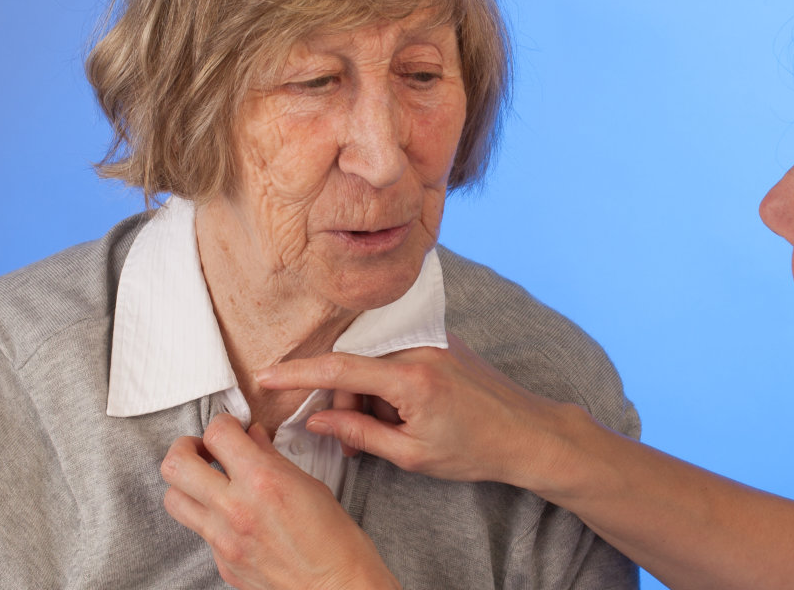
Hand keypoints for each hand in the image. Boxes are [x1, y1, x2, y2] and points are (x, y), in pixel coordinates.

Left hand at [161, 414, 399, 589]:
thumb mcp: (310, 486)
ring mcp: (223, 540)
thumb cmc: (336, 541)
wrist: (338, 588)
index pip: (217, 434)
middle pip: (175, 465)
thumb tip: (253, 438)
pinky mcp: (222, 563)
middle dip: (186, 448)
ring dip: (186, 485)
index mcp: (262, 481)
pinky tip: (233, 517)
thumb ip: (273, 459)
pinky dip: (210, 518)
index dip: (222, 424)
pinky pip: (199, 531)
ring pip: (173, 499)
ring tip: (208, 483)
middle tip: (203, 450)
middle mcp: (235, 509)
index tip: (230, 429)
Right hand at [252, 335, 594, 493]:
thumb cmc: (475, 449)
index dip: (296, 372)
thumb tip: (318, 420)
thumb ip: (359, 433)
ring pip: (373, 362)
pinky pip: (395, 355)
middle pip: (354, 365)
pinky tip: (403, 412)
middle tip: (352, 443)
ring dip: (367, 395)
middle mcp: (419, 348)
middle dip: (344, 401)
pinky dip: (387, 384)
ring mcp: (432, 340)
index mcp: (411, 377)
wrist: (528, 433)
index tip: (265, 376)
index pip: (338, 367)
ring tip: (385, 433)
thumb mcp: (411, 454)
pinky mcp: (440, 340)